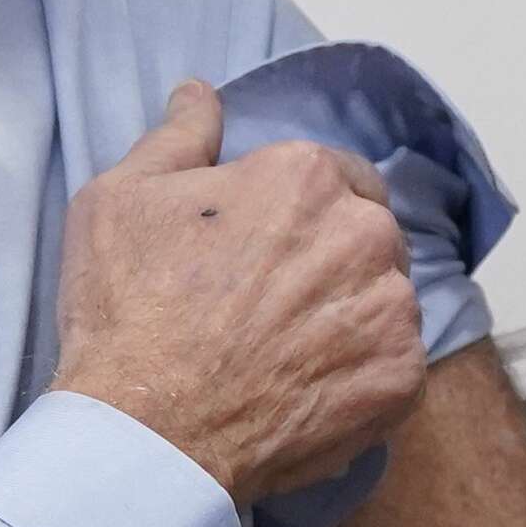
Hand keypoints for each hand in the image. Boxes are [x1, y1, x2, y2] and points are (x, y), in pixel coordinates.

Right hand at [53, 81, 425, 507]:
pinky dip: (361, 378)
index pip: (334, 176)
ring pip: (385, 300)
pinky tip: (306, 391)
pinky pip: (395, 367)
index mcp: (307, 176)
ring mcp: (391, 310)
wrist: (146, 434)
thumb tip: (201, 92)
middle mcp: (365, 233)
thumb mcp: (123, 196)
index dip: (297, 212)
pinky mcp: (402, 381)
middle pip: (367, 235)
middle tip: (268, 306)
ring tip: (285, 354)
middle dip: (329, 260)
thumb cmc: (127, 310)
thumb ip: (179, 134)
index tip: (262, 249)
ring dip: (349, 318)